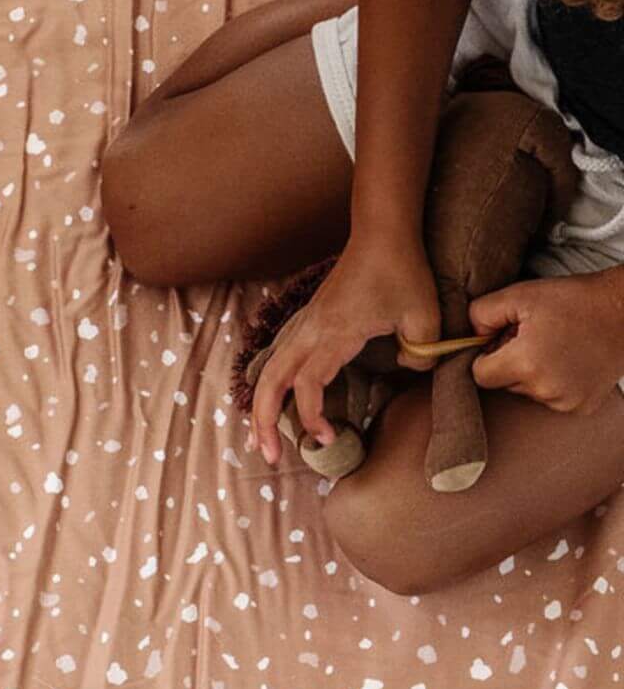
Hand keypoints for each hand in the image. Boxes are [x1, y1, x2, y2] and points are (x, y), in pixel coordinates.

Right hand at [249, 234, 439, 464]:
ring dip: (265, 401)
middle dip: (265, 419)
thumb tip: (406, 370)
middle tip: (268, 457)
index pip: (307, 382)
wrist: (382, 231)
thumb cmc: (402, 271)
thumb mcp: (424, 318)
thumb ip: (418, 356)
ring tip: (264, 438)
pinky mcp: (314, 317)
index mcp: (334, 331)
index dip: (311, 416)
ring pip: (273, 365)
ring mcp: (309, 320)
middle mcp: (313, 328)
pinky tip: (278, 395)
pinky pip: (284, 354)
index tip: (328, 441)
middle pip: (273, 377)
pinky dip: (275, 380)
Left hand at [470, 273, 623, 414]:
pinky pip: (551, 398)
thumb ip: (480, 315)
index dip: (483, 356)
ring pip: (527, 392)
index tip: (498, 340)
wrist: (621, 313)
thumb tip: (469, 337)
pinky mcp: (584, 408)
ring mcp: (569, 404)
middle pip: (503, 384)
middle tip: (528, 336)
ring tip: (549, 345)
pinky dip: (551, 382)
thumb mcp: (516, 296)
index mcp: (527, 365)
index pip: (480, 376)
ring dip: (529, 372)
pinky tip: (565, 359)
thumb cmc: (568, 301)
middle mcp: (548, 391)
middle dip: (507, 362)